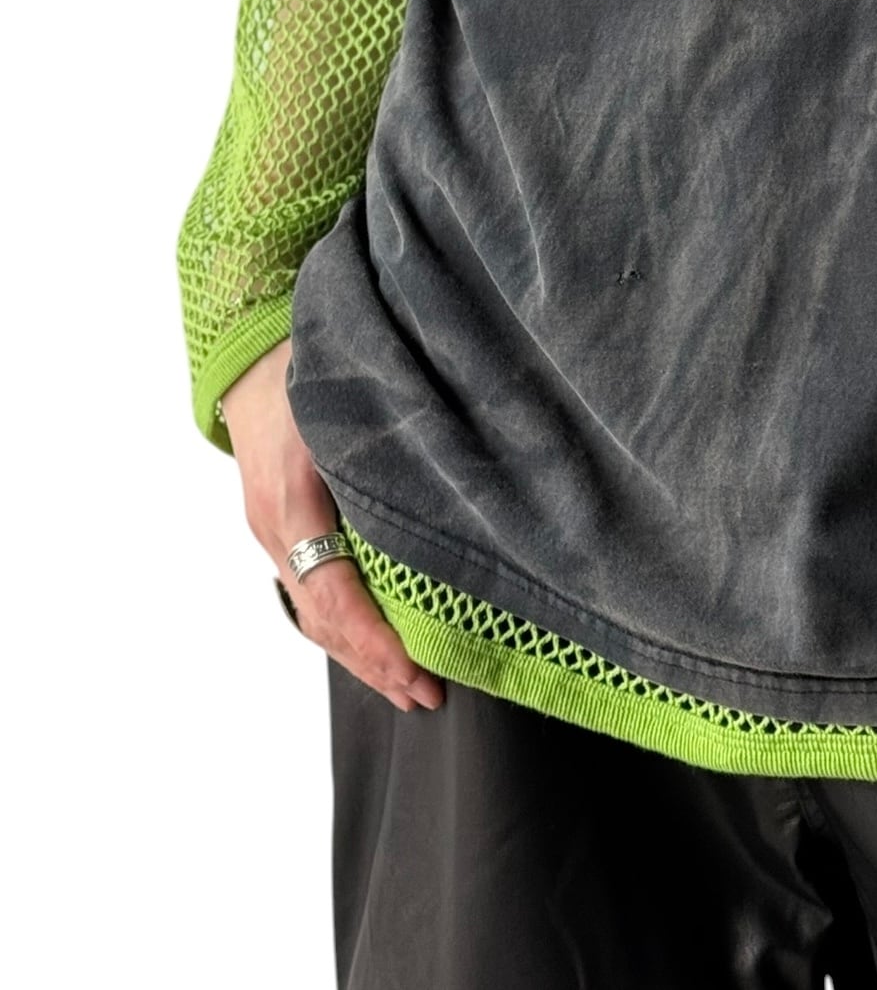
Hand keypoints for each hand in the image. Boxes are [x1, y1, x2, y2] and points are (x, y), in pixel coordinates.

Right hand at [222, 339, 443, 713]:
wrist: (245, 358)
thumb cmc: (305, 367)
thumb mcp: (344, 400)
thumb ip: (388, 444)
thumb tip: (454, 472)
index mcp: (294, 500)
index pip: (334, 593)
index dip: (375, 638)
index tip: (415, 670)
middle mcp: (276, 528)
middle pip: (324, 619)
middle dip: (375, 663)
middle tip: (429, 695)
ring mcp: (270, 533)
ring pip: (313, 614)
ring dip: (359, 655)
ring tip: (408, 688)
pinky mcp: (277, 531)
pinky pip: (308, 594)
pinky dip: (341, 628)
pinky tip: (372, 646)